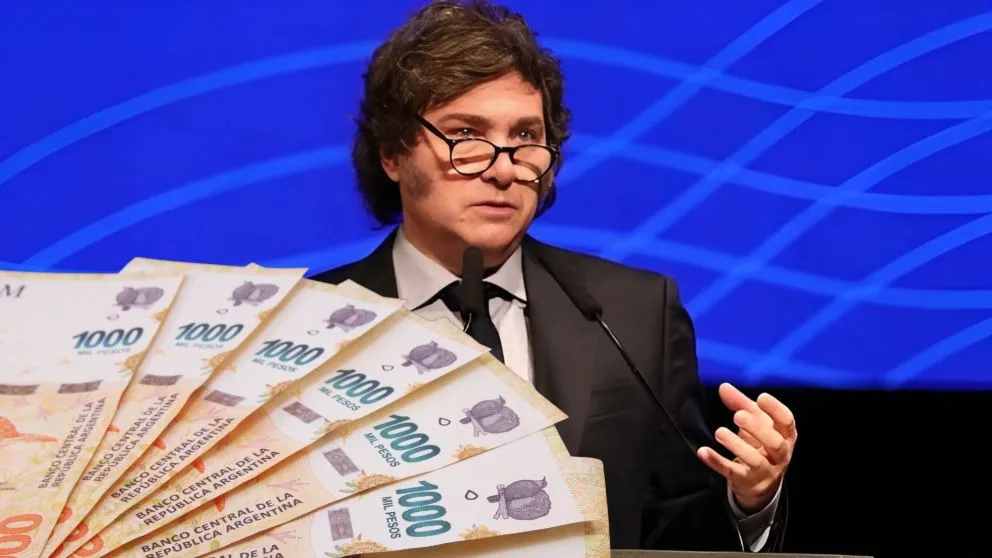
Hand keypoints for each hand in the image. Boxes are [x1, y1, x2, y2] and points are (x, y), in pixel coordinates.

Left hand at [696, 383, 796, 512]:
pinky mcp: (747, 482)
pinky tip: (703, 452)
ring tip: (719, 432)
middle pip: (774, 442)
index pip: (787, 422)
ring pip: (755, 460)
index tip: (761, 397)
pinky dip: (717, 462)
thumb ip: (741, 405)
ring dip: (736, 445)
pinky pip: (732, 472)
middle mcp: (780, 454)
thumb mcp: (755, 424)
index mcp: (785, 436)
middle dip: (756, 428)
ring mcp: (765, 471)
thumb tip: (724, 387)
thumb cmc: (760, 445)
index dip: (776, 409)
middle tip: (737, 416)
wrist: (760, 483)